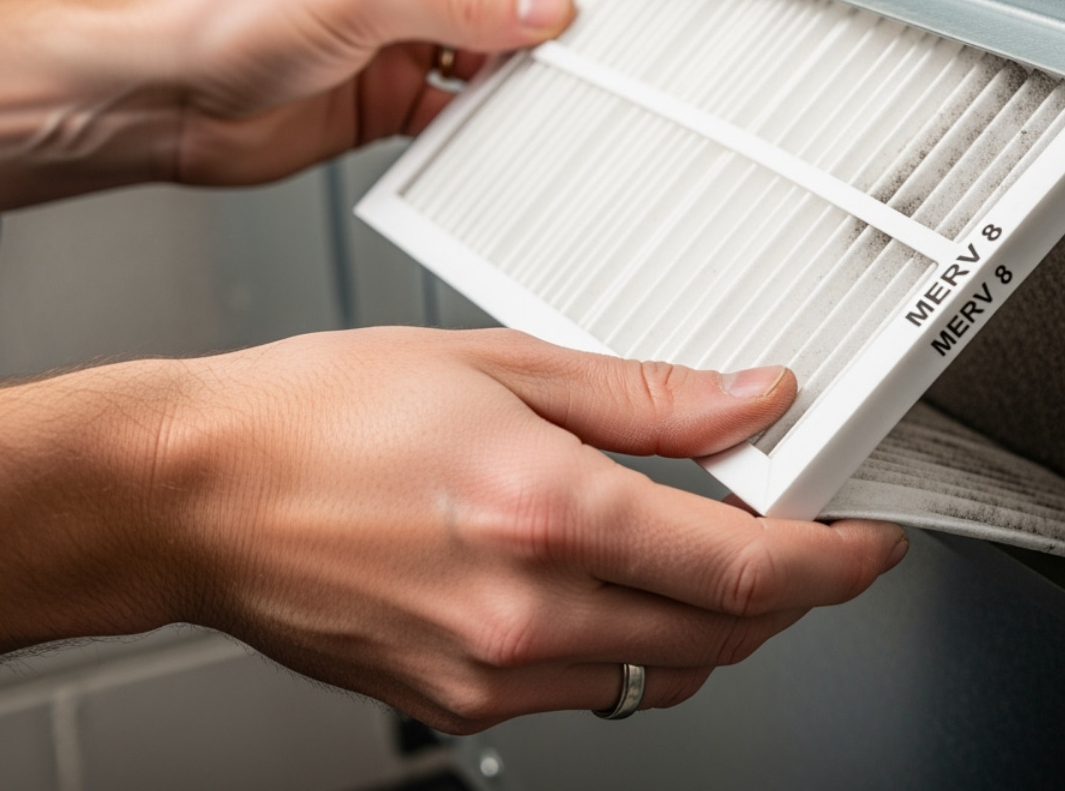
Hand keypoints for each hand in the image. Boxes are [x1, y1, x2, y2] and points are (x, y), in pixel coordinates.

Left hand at [0, 0, 581, 219]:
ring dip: (512, 77)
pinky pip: (453, 110)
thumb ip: (459, 4)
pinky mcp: (383, 101)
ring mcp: (393, 41)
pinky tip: (489, 132)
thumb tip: (540, 9)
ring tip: (538, 96)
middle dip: (540, 23)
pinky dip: (477, 125)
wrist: (158, 99)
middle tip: (578, 56)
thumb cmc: (220, 17)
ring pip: (484, 54)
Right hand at [0, 329, 904, 729]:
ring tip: (703, 552)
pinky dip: (634, 649)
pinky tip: (613, 590)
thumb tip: (751, 399)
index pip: (746, 567)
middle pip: (725, 633)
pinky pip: (590, 694)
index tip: (870, 545)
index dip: (835, 563)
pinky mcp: (457, 699)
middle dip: (789, 592)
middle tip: (802, 534)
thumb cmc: (317, 417)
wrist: (193, 494)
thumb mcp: (500, 366)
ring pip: (666, 674)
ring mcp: (491, 670)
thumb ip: (647, 397)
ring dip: (715, 623)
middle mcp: (528, 610)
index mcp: (549, 512)